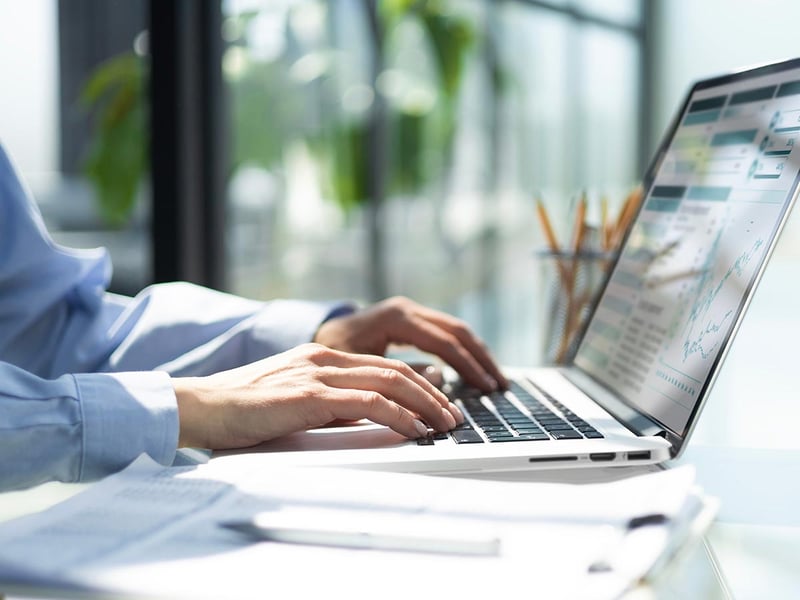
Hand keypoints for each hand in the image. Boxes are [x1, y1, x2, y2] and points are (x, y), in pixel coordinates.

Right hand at [172, 343, 463, 448]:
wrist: (202, 407)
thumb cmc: (244, 410)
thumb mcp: (299, 401)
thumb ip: (335, 402)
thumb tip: (375, 413)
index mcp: (323, 357)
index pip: (385, 367)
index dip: (420, 385)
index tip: (441, 404)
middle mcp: (325, 359)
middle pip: (395, 372)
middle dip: (432, 394)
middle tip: (454, 416)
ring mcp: (318, 374)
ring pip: (389, 382)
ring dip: (424, 404)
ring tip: (444, 424)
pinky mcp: (309, 395)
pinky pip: (367, 404)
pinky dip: (398, 416)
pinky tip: (414, 429)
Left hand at [313, 296, 507, 391]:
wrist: (316, 336)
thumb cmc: (330, 353)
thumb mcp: (359, 366)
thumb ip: (397, 373)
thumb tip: (438, 379)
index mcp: (397, 318)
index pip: (444, 342)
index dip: (468, 367)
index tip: (486, 388)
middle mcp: (408, 309)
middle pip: (457, 331)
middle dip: (481, 359)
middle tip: (500, 386)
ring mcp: (411, 312)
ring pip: (456, 330)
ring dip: (477, 355)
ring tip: (495, 381)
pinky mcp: (411, 320)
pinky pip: (445, 334)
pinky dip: (463, 352)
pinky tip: (474, 371)